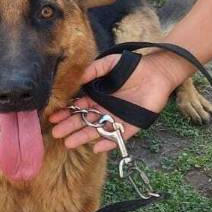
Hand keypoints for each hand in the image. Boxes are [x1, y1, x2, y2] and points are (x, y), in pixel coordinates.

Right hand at [48, 51, 179, 152]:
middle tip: (56, 133)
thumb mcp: (110, 64)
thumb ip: (93, 69)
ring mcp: (117, 118)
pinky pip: (118, 137)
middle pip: (85, 121)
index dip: (66, 112)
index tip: (53, 117)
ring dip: (84, 137)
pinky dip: (108, 142)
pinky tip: (96, 147)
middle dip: (70, 127)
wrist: (157, 72)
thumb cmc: (133, 66)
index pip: (79, 107)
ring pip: (97, 130)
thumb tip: (76, 78)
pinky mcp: (132, 125)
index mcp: (99, 96)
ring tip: (69, 142)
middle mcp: (106, 109)